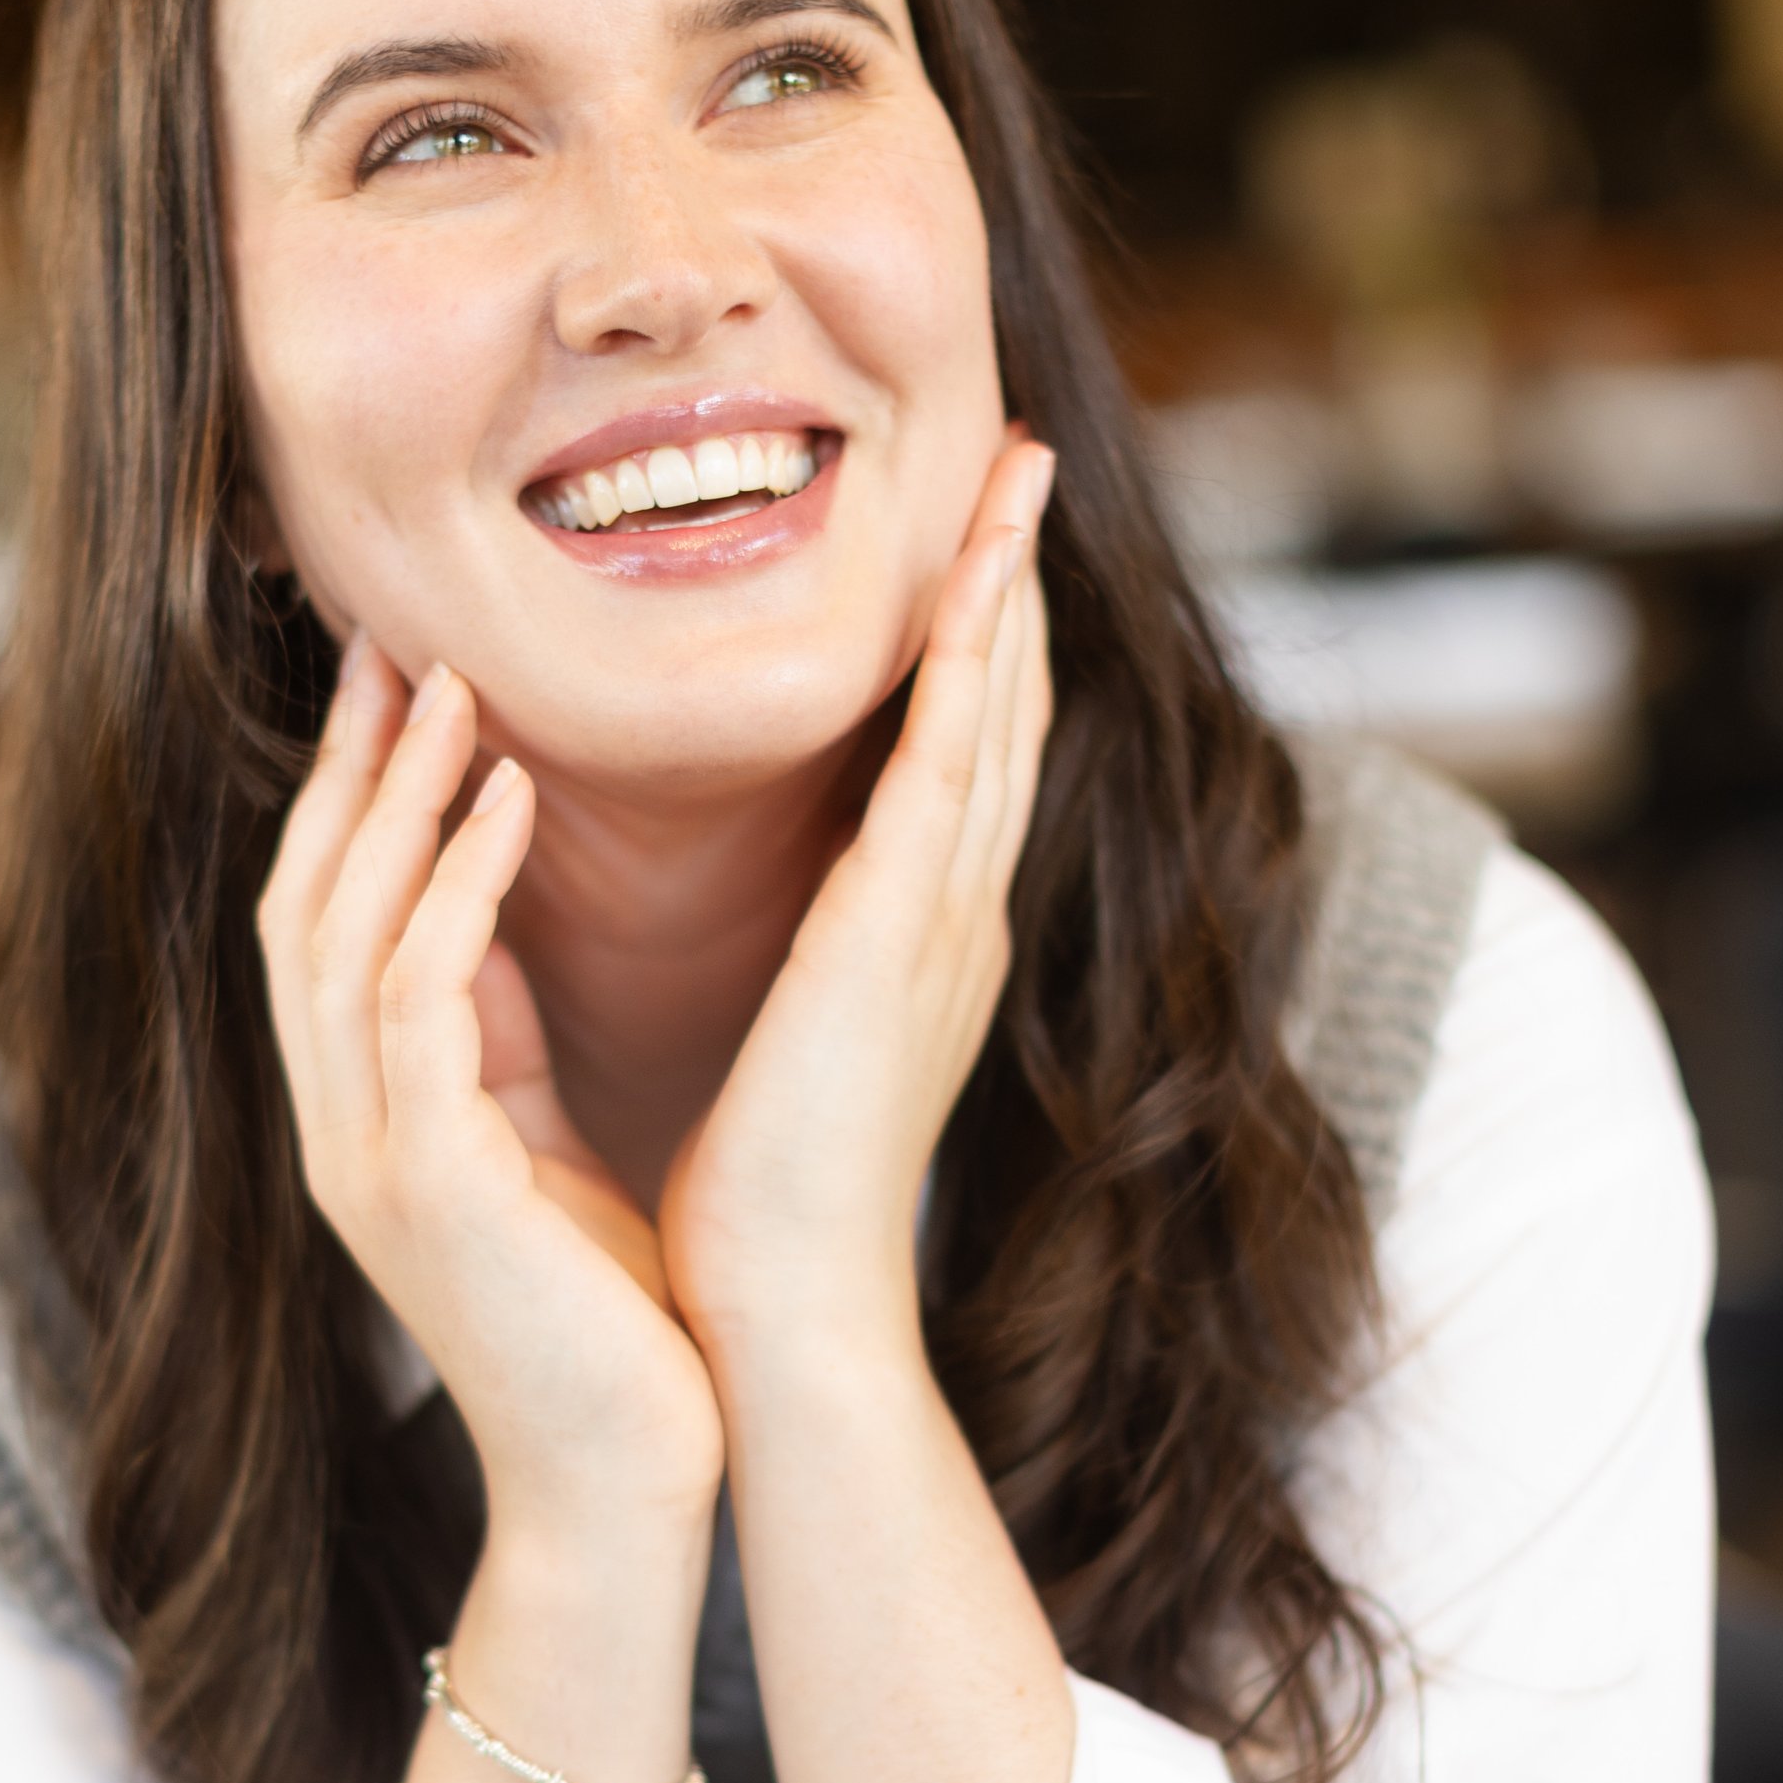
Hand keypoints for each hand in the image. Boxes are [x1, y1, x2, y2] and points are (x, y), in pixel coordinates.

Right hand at [258, 639, 724, 1527]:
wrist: (625, 1489)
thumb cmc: (610, 1331)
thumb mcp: (536, 1156)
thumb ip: (492, 1047)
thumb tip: (484, 916)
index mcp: (363, 1129)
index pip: (321, 930)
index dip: (348, 804)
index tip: (397, 686)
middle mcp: (339, 1136)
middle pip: (299, 907)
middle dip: (344, 770)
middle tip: (391, 639)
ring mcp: (368, 1160)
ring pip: (339, 932)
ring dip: (394, 797)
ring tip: (454, 684)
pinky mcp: (429, 1183)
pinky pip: (418, 993)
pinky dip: (457, 880)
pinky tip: (509, 794)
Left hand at [660, 432, 1054, 1377]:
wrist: (785, 1323)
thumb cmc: (760, 1214)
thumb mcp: (788, 1051)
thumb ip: (803, 969)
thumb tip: (783, 919)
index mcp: (920, 947)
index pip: (959, 764)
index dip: (975, 648)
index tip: (973, 543)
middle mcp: (953, 922)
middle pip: (1002, 714)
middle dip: (1014, 582)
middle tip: (1023, 459)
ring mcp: (943, 928)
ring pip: (993, 717)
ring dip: (1008, 587)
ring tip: (1018, 472)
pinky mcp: (902, 941)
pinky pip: (948, 770)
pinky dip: (970, 667)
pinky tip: (982, 580)